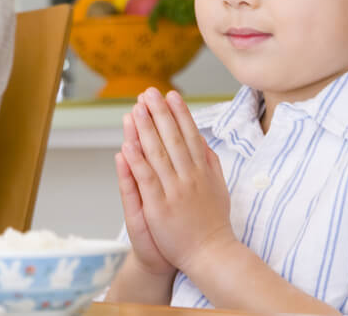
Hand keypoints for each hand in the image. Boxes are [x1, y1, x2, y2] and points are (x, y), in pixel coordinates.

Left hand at [122, 88, 234, 274]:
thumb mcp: (219, 188)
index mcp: (203, 172)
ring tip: (136, 109)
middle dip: (160, 113)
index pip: (190, 136)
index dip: (180, 114)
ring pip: (157, 154)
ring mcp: (173, 191)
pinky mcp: (159, 207)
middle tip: (149, 92)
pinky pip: (146, 179)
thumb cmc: (213, 223)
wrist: (211, 255)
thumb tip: (203, 140)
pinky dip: (137, 161)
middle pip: (173, 139)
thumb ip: (211, 163)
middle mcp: (189, 177)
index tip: (171, 94)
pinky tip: (127, 144)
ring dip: (145, 129)